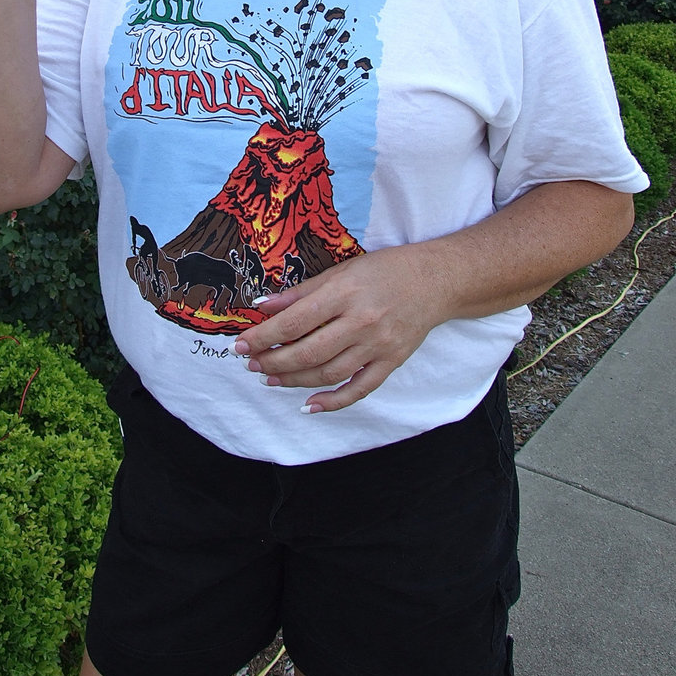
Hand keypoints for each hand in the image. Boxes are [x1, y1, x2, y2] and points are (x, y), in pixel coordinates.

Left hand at [233, 246, 446, 413]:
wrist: (434, 281)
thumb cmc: (384, 271)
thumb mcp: (340, 271)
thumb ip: (301, 292)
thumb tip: (264, 306)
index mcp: (344, 294)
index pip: (294, 322)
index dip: (263, 337)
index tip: (240, 344)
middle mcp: (360, 322)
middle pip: (308, 352)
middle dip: (274, 362)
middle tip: (251, 364)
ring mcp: (378, 346)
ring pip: (329, 373)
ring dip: (295, 381)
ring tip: (271, 379)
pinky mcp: (391, 362)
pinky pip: (360, 389)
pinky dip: (334, 402)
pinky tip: (310, 405)